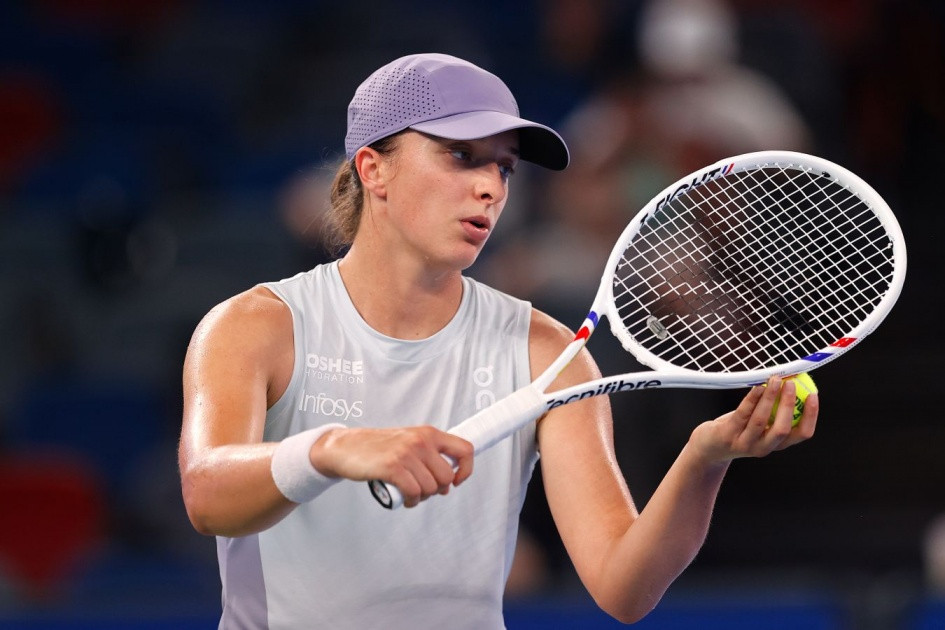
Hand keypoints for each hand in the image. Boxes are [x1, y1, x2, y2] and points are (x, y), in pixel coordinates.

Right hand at [310, 426, 473, 507]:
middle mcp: (421, 440)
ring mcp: (407, 453)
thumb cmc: (378, 449)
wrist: (346, 447)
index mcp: (429, 433)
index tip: (456, 481)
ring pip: (431, 488)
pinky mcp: (392, 467)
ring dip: (422, 497)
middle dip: (437, 490)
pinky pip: (414, 492)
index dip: (466, 470)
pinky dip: (412, 501)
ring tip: (410, 493)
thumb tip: (451, 480)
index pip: (465, 449)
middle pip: (447, 477)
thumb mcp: (408, 441)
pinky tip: (405, 499)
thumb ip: (429, 454)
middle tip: (423, 490)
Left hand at [689, 376, 817, 464]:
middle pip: (783, 429)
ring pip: (761, 420)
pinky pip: (742, 414)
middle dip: (789, 405)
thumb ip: (775, 410)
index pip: (802, 434)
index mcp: (777, 444)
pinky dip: (751, 399)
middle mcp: (763, 447)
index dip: (811, 415)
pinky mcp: (728, 435)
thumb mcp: (761, 423)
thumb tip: (791, 381)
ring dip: (770, 398)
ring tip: (775, 380)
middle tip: (792, 384)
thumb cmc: (739, 428)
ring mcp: (745, 443)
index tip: (814, 395)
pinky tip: (757, 387)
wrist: (710, 446)